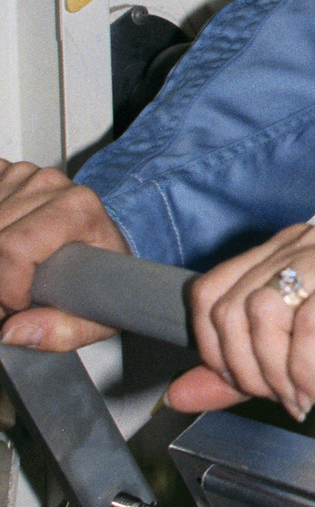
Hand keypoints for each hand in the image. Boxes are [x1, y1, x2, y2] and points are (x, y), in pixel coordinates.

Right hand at [0, 158, 128, 351]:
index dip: (6, 290)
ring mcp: (27, 176)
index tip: (17, 306)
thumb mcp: (98, 313)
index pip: (13, 249)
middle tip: (12, 297)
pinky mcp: (9, 174)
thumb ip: (60, 332)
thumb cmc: (104, 270)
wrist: (112, 236)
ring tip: (10, 272)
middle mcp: (51, 185)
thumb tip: (14, 332)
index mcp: (78, 209)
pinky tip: (5, 241)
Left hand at [172, 222, 314, 419]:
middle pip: (234, 303)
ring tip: (297, 394)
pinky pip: (311, 325)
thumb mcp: (294, 365)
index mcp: (287, 250)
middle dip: (244, 367)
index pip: (212, 288)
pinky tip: (314, 391)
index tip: (237, 380)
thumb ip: (238, 373)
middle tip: (275, 396)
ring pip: (265, 310)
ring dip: (274, 371)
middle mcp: (312, 241)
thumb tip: (180, 392)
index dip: (212, 346)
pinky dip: (304, 370)